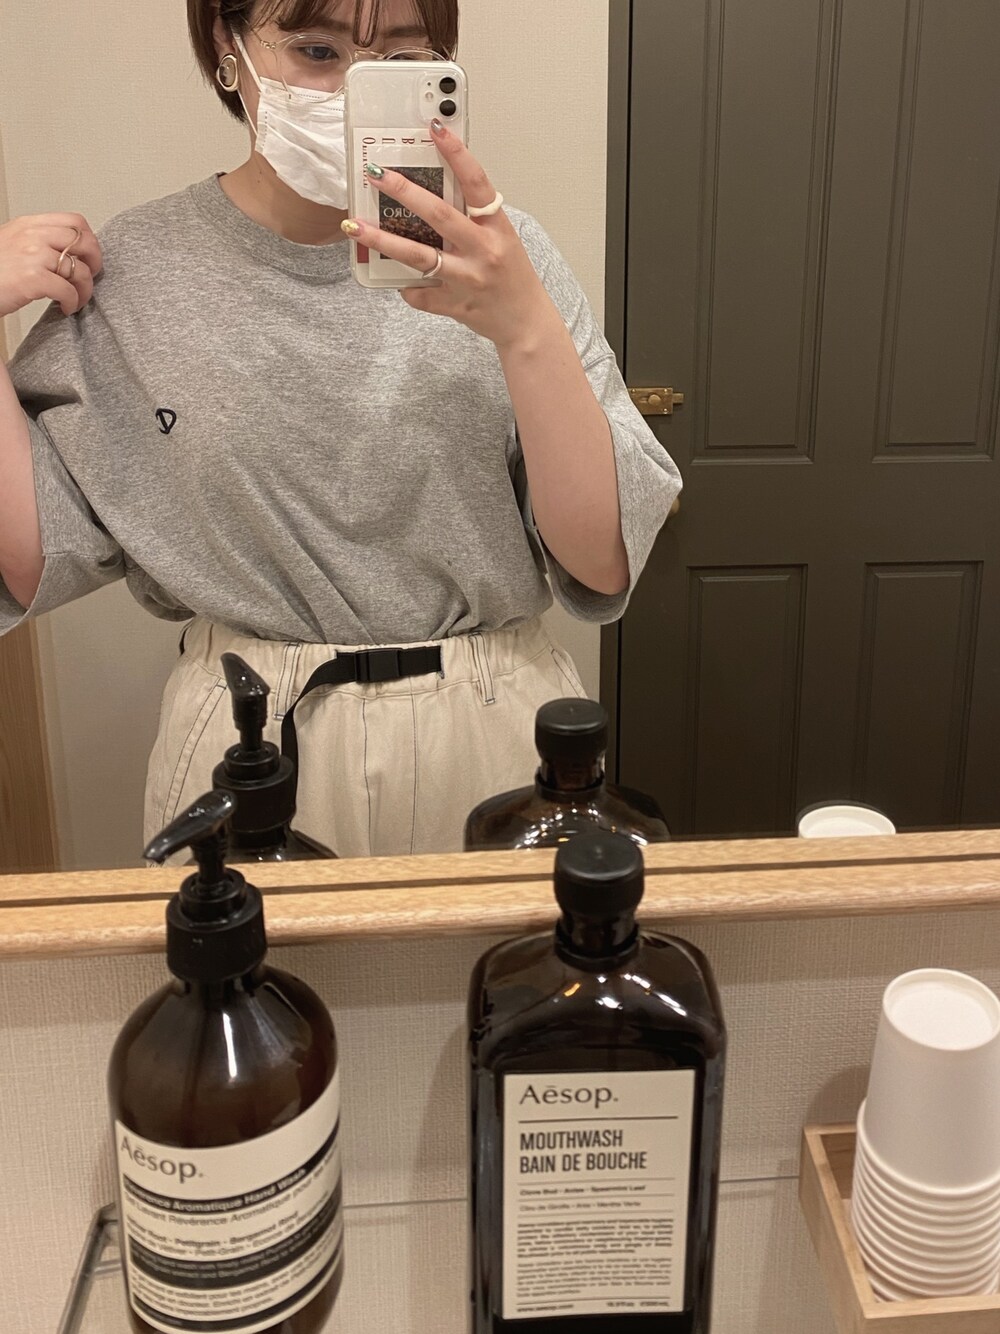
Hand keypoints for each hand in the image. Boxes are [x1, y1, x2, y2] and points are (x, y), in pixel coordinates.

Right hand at [0, 213, 102, 318]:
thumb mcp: (11, 243)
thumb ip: (36, 241)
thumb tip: (67, 252)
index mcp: (28, 224)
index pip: (75, 221)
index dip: (90, 240)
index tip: (89, 258)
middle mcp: (32, 235)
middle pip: (85, 242)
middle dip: (95, 264)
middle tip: (89, 279)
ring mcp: (33, 255)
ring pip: (81, 270)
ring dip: (85, 290)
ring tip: (76, 300)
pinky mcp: (32, 278)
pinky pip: (69, 290)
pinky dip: (73, 302)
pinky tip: (64, 308)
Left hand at [343, 123, 552, 350]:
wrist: (526, 323)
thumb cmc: (513, 277)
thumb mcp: (502, 238)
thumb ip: (473, 218)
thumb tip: (432, 192)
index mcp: (497, 228)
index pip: (476, 183)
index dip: (456, 154)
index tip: (435, 129)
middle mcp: (483, 251)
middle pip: (438, 215)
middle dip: (403, 191)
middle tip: (376, 173)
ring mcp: (467, 279)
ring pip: (419, 256)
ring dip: (383, 239)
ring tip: (355, 225)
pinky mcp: (453, 305)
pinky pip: (419, 293)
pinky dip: (405, 286)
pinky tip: (396, 279)